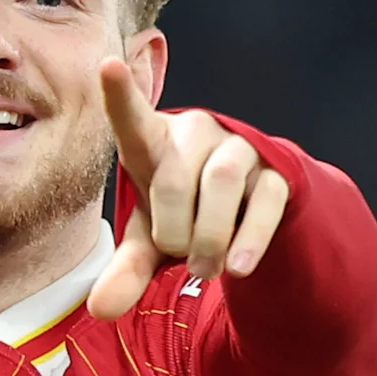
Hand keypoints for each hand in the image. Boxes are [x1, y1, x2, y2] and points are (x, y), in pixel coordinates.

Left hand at [87, 58, 290, 320]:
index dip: (120, 93)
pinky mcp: (276, 171)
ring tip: (206, 270)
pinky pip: (265, 199)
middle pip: (174, 177)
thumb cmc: (184, 217)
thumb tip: (100, 310)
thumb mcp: (151, 244)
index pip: (132, 117)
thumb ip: (126, 271)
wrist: (248, 214)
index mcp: (153, 143)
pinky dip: (249, 237)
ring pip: (221, 180)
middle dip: (174, 231)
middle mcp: (195, 134)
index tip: (105, 65)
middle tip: (181, 260)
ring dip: (209, 235)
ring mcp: (238, 149)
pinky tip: (239, 268)